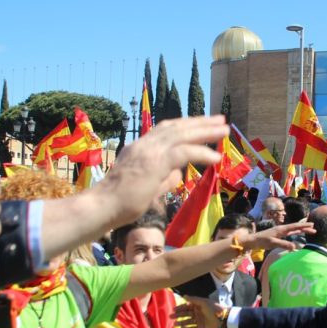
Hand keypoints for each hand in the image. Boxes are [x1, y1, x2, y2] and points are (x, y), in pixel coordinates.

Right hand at [91, 116, 228, 228]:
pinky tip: (216, 157)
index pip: (166, 131)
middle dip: (200, 122)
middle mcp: (144, 144)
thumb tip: (178, 173)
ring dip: (205, 131)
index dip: (186, 126)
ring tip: (224, 131)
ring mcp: (149, 151)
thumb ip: (163, 178)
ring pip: (182, 135)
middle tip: (220, 120)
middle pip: (177, 127)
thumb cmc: (120, 203)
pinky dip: (202, 153)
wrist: (102, 207)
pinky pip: (184, 153)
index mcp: (140, 148)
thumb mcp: (147, 186)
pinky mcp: (155, 162)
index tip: (202, 125)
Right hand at [173, 297, 225, 327]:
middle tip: (171, 317)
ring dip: (181, 322)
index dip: (180, 308)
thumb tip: (184, 296)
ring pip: (188, 321)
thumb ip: (194, 299)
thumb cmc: (213, 309)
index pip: (187, 306)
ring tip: (175, 324)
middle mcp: (197, 313)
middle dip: (178, 315)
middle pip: (186, 314)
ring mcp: (199, 321)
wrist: (223, 320)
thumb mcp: (203, 302)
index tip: (174, 309)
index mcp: (198, 306)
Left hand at [237, 221, 314, 251]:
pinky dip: (295, 233)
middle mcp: (282, 229)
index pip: (295, 226)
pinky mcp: (278, 236)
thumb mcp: (273, 243)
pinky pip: (289, 234)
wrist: (253, 241)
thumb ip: (283, 244)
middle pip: (296, 228)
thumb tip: (294, 247)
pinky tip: (297, 234)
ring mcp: (280, 232)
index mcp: (281, 229)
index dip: (304, 226)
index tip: (312, 224)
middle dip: (305, 228)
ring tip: (309, 231)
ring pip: (293, 230)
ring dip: (301, 230)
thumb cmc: (262, 241)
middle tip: (314, 229)